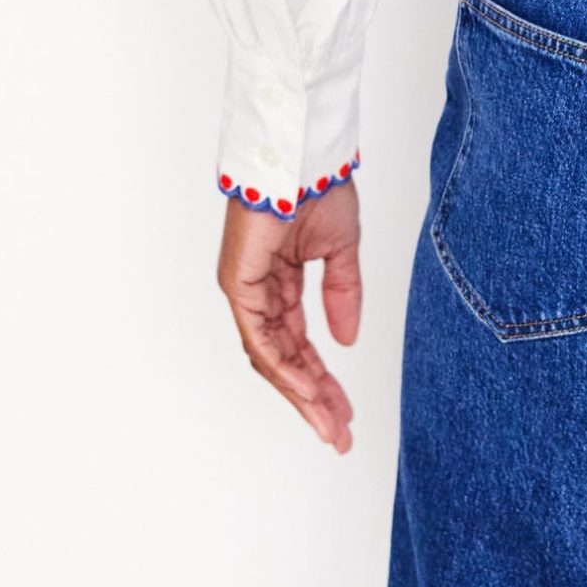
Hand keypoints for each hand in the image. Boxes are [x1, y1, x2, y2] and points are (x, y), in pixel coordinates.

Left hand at [217, 179, 362, 452]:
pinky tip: (310, 390)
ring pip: (272, 358)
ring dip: (303, 393)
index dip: (323, 381)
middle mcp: (259, 293)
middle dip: (314, 399)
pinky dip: (286, 368)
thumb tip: (347, 341)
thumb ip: (343, 295)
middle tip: (340, 432)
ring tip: (331, 423)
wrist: (301, 153)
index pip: (299, 345)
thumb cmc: (318, 186)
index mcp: (281, 283)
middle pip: (285, 360)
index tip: (346, 411)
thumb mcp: (341, 251)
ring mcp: (246, 291)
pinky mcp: (238, 284)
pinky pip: (261, 339)